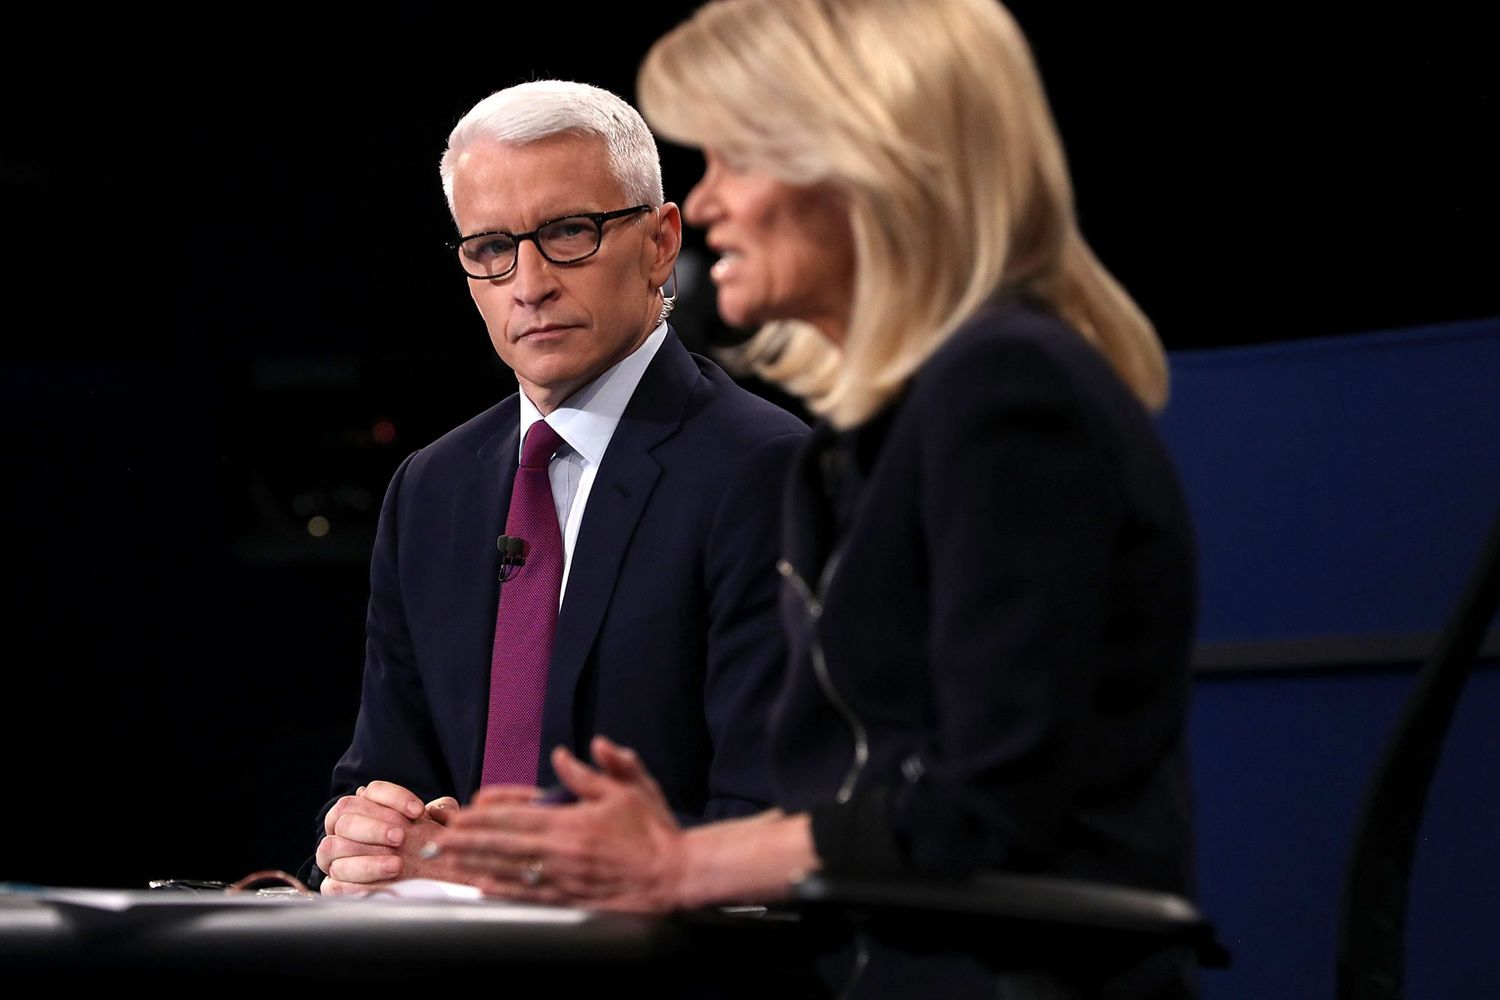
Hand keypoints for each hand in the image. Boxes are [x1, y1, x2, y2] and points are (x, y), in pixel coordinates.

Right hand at [317, 781, 476, 894]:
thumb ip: (442, 813)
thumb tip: (440, 811)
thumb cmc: (424, 849)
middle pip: (346, 816)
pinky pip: (331, 884)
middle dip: (375, 827)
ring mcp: (334, 856)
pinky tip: (378, 887)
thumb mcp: (438, 828)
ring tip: (396, 865)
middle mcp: (344, 828)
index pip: (372, 791)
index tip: (417, 812)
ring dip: (366, 858)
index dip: (394, 798)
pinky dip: (354, 885)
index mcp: (367, 807)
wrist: (421, 882)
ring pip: (332, 847)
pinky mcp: (333, 885)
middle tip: (401, 838)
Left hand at [435, 736, 685, 910]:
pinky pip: (528, 896)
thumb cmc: (653, 829)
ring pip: (509, 872)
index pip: (517, 817)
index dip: (484, 817)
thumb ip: (594, 771)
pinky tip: (481, 886)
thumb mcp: (628, 789)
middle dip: (467, 843)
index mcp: (573, 823)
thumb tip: (564, 754)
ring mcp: (564, 879)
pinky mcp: (571, 900)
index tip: (460, 815)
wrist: (676, 873)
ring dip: (475, 866)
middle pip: (503, 846)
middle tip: (437, 841)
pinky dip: (502, 891)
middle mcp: (562, 853)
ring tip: (448, 863)